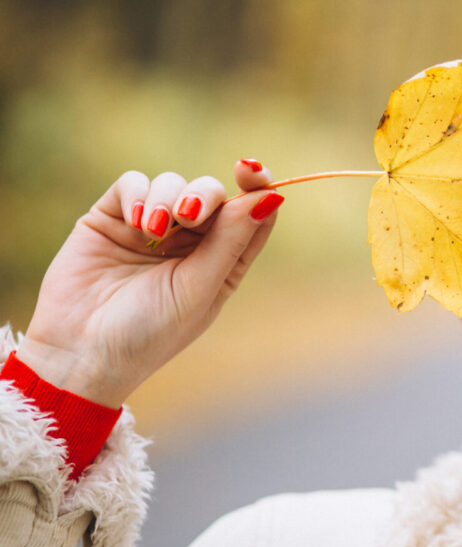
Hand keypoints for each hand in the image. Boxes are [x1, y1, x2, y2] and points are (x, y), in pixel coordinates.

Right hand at [16, 159, 282, 408]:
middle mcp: (190, 242)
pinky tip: (135, 222)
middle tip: (189, 215)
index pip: (250, 213)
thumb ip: (231, 240)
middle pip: (212, 192)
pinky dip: (138, 195)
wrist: (81, 350)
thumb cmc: (150, 332)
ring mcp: (151, 227)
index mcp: (223, 262)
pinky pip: (133, 184)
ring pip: (173, 182)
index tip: (252, 172)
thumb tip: (270, 197)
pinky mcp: (112, 218)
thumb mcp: (199, 288)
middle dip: (204, 195)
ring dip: (168, 198)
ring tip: (153, 230)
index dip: (257, 186)